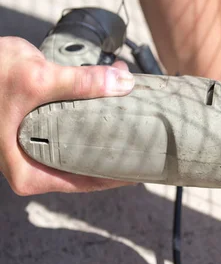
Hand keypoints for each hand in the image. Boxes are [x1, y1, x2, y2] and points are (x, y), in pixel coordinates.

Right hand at [0, 37, 135, 195]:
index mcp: (28, 174)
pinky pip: (69, 133)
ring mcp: (32, 151)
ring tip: (136, 126)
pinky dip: (89, 121)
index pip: (86, 184)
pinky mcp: (33, 133)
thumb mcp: (35, 79)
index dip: (119, 177)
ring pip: (78, 149)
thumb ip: (80, 83)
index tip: (147, 169)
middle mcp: (29, 167)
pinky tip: (111, 107)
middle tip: (148, 146)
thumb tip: (124, 82)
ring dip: (105, 133)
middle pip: (85, 168)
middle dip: (116, 154)